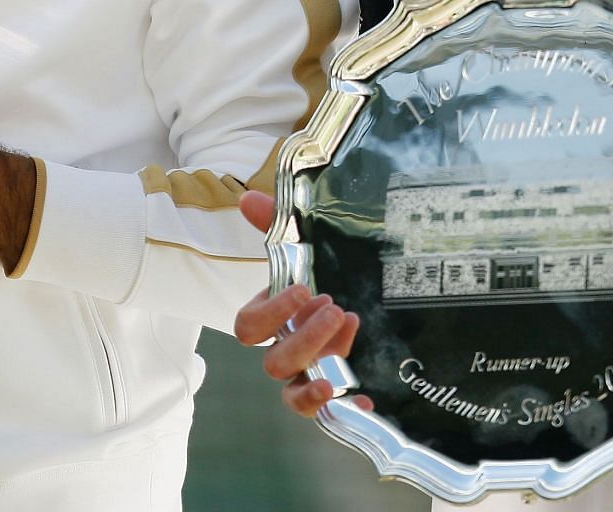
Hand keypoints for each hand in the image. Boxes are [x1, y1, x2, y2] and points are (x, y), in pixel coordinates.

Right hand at [234, 189, 369, 417]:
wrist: (356, 304)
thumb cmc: (319, 281)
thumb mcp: (303, 251)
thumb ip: (275, 224)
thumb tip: (248, 197)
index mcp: (271, 322)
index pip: (248, 328)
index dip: (271, 312)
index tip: (302, 287)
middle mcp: (284, 353)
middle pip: (274, 363)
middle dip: (304, 336)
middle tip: (333, 305)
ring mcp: (307, 378)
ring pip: (295, 393)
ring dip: (319, 364)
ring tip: (348, 328)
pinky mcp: (335, 395)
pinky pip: (330, 415)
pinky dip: (345, 409)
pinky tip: (365, 401)